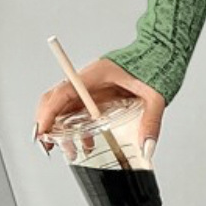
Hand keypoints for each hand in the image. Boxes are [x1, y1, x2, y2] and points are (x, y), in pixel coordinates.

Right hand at [32, 59, 164, 158]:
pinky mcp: (99, 95)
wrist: (162, 53)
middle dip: (48, 124)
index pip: (64, 92)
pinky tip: (86, 143)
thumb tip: (146, 147)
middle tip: (48, 146)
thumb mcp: (156, 96)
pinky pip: (80, 112)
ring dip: (62, 129)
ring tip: (71, 152)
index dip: (49, 112)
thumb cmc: (156, 65)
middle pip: (57, 101)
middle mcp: (89, 81)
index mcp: (96, 74)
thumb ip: (151, 121)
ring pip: (66, 108)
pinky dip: (77, 128)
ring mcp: (93, 88)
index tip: (43, 131)